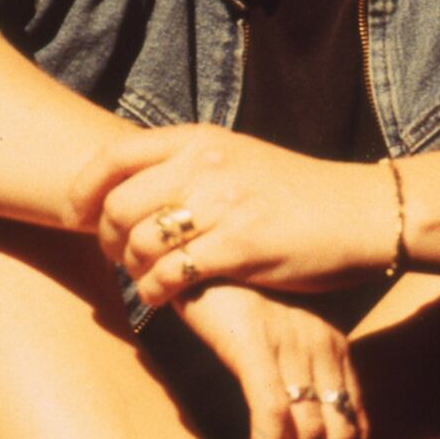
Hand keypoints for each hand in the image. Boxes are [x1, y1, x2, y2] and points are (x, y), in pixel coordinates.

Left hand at [75, 124, 397, 304]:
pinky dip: (154, 292)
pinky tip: (161, 299)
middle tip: (114, 257)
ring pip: (140, 243)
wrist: (364, 213)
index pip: (116, 155)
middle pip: (119, 205)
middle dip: (105, 238)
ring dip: (131, 269)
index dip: (83, 187)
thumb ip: (192, 164)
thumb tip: (136, 184)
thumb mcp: (242, 158)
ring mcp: (223, 206)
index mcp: (202, 139)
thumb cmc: (301, 194)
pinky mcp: (239, 248)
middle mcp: (206, 166)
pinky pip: (170, 275)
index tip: (75, 214)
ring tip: (143, 279)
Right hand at [173, 283, 378, 438]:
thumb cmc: (225, 289)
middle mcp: (321, 348)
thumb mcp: (265, 335)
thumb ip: (280, 375)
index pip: (356, 418)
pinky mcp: (255, 346)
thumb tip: (283, 422)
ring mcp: (291, 347)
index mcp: (330, 346)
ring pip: (313, 432)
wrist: (194, 239)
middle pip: (341, 433)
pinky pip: (272, 412)